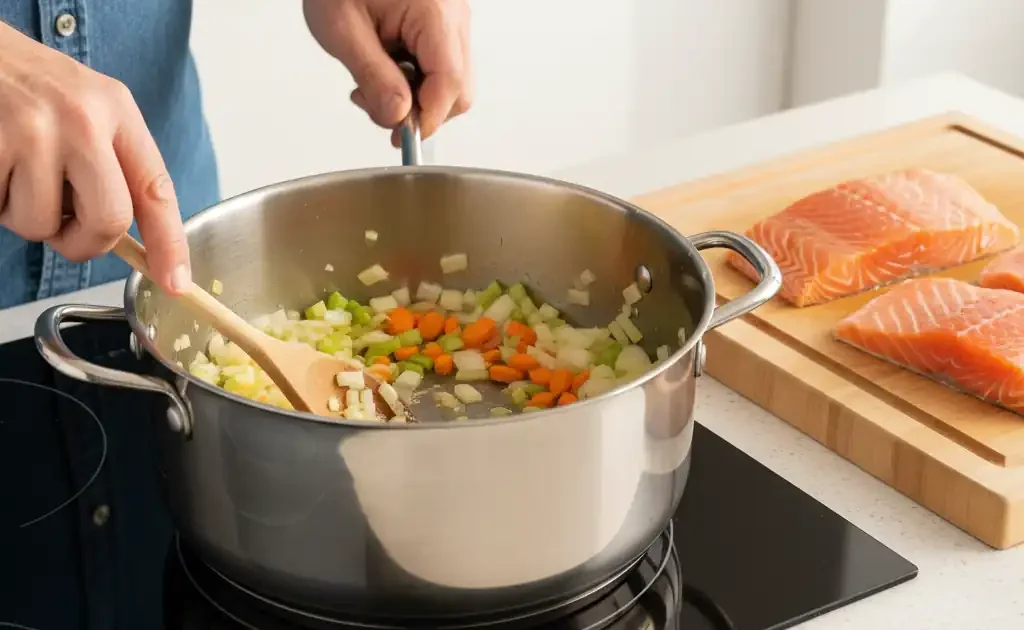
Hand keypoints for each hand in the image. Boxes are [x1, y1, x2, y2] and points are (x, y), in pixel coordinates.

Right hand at [0, 22, 189, 294]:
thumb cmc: (26, 84)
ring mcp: (34, 130)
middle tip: (63, 230)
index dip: (170, 243)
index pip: (156, 189)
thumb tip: (129, 240)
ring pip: (42, 224)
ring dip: (24, 216)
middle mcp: (82, 118)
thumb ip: (111, 163)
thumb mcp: (86, 106)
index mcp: (116, 109)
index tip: (175, 281)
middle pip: (108, 221)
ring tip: (14, 173)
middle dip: (84, 243)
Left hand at [303, 0, 472, 142]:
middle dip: (421, 110)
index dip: (426, 118)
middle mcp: (453, 15)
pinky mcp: (442, 23)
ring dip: (415, 95)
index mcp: (435, 12)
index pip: (449, 85)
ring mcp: (452, 18)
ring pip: (451, 82)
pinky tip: (385, 66)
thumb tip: (399, 117)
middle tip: (379, 106)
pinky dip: (415, 78)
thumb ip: (374, 77)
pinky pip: (440, 65)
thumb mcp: (342, 29)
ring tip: (374, 81)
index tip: (400, 136)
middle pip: (458, 89)